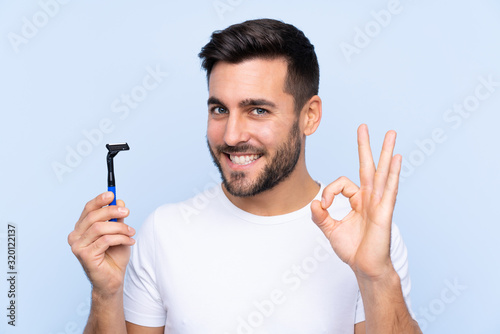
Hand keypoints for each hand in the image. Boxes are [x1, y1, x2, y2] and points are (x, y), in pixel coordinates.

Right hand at [68, 192, 134, 295]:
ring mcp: (78, 246)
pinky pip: (105, 240)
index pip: (88, 209)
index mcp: (81, 229)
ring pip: (100, 228)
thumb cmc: (114, 256)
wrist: (113, 280)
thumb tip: (119, 201)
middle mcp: (75, 236)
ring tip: (131, 232)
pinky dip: (121, 238)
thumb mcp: (119, 233)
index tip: (112, 193)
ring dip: (120, 227)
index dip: (99, 200)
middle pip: (93, 216)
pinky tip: (130, 242)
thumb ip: (117, 218)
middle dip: (112, 211)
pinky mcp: (85, 255)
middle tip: (128, 212)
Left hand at [311, 124, 400, 279]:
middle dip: (365, 146)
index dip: (329, 191)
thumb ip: (320, 216)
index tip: (322, 206)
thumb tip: (313, 201)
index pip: (342, 183)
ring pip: (382, 172)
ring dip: (386, 151)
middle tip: (363, 126)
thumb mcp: (330, 230)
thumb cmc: (353, 249)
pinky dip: (393, 172)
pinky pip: (389, 189)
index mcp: (358, 200)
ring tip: (390, 133)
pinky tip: (397, 157)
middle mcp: (370, 198)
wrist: (365, 267)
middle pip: (368, 166)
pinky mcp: (385, 212)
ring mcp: (379, 203)